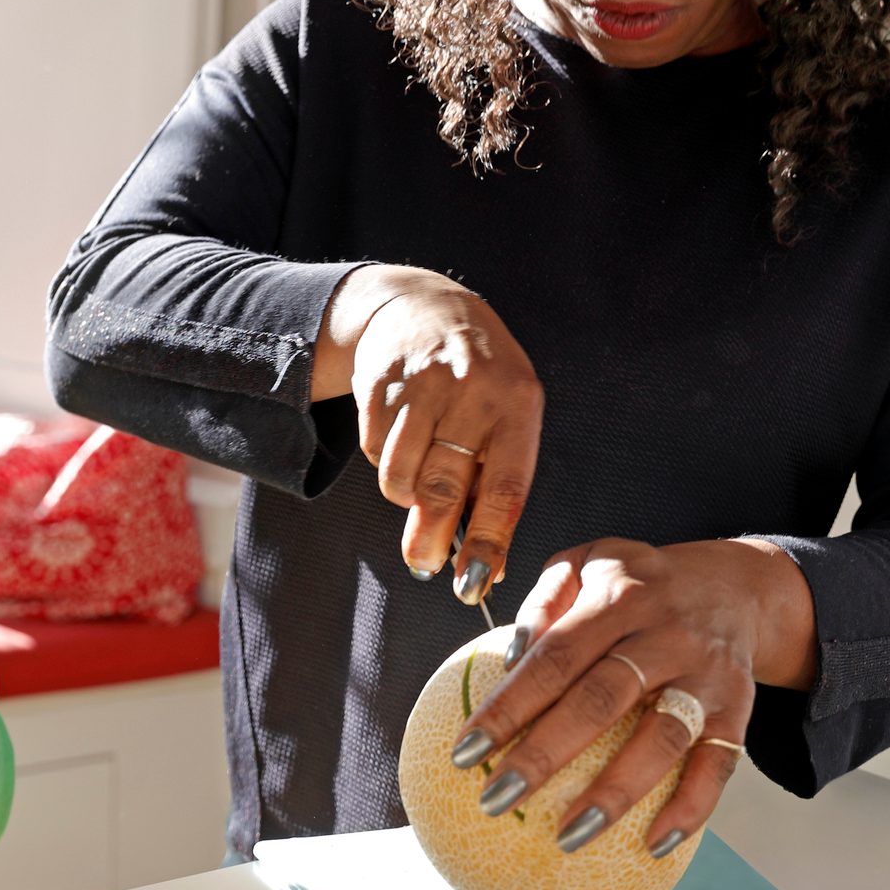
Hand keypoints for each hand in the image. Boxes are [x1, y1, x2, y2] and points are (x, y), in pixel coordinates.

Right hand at [314, 265, 542, 600]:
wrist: (424, 306)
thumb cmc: (479, 379)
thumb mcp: (507, 416)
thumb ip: (496, 483)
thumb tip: (487, 567)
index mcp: (517, 405)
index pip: (504, 488)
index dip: (487, 542)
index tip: (473, 583)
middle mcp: (472, 391)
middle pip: (442, 487)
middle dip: (429, 538)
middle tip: (423, 564)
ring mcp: (422, 384)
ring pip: (399, 475)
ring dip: (403, 494)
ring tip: (415, 481)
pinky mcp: (379, 381)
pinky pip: (372, 450)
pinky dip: (383, 460)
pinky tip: (399, 438)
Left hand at [449, 537, 816, 855]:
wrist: (737, 588)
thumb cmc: (637, 586)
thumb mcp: (588, 563)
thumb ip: (545, 601)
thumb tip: (507, 660)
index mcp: (619, 598)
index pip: (554, 657)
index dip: (508, 705)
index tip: (464, 753)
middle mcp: (665, 635)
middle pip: (601, 700)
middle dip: (544, 755)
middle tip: (495, 800)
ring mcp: (706, 676)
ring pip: (661, 739)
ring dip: (614, 794)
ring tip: (567, 838)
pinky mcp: (737, 710)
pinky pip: (718, 765)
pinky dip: (691, 808)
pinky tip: (653, 845)